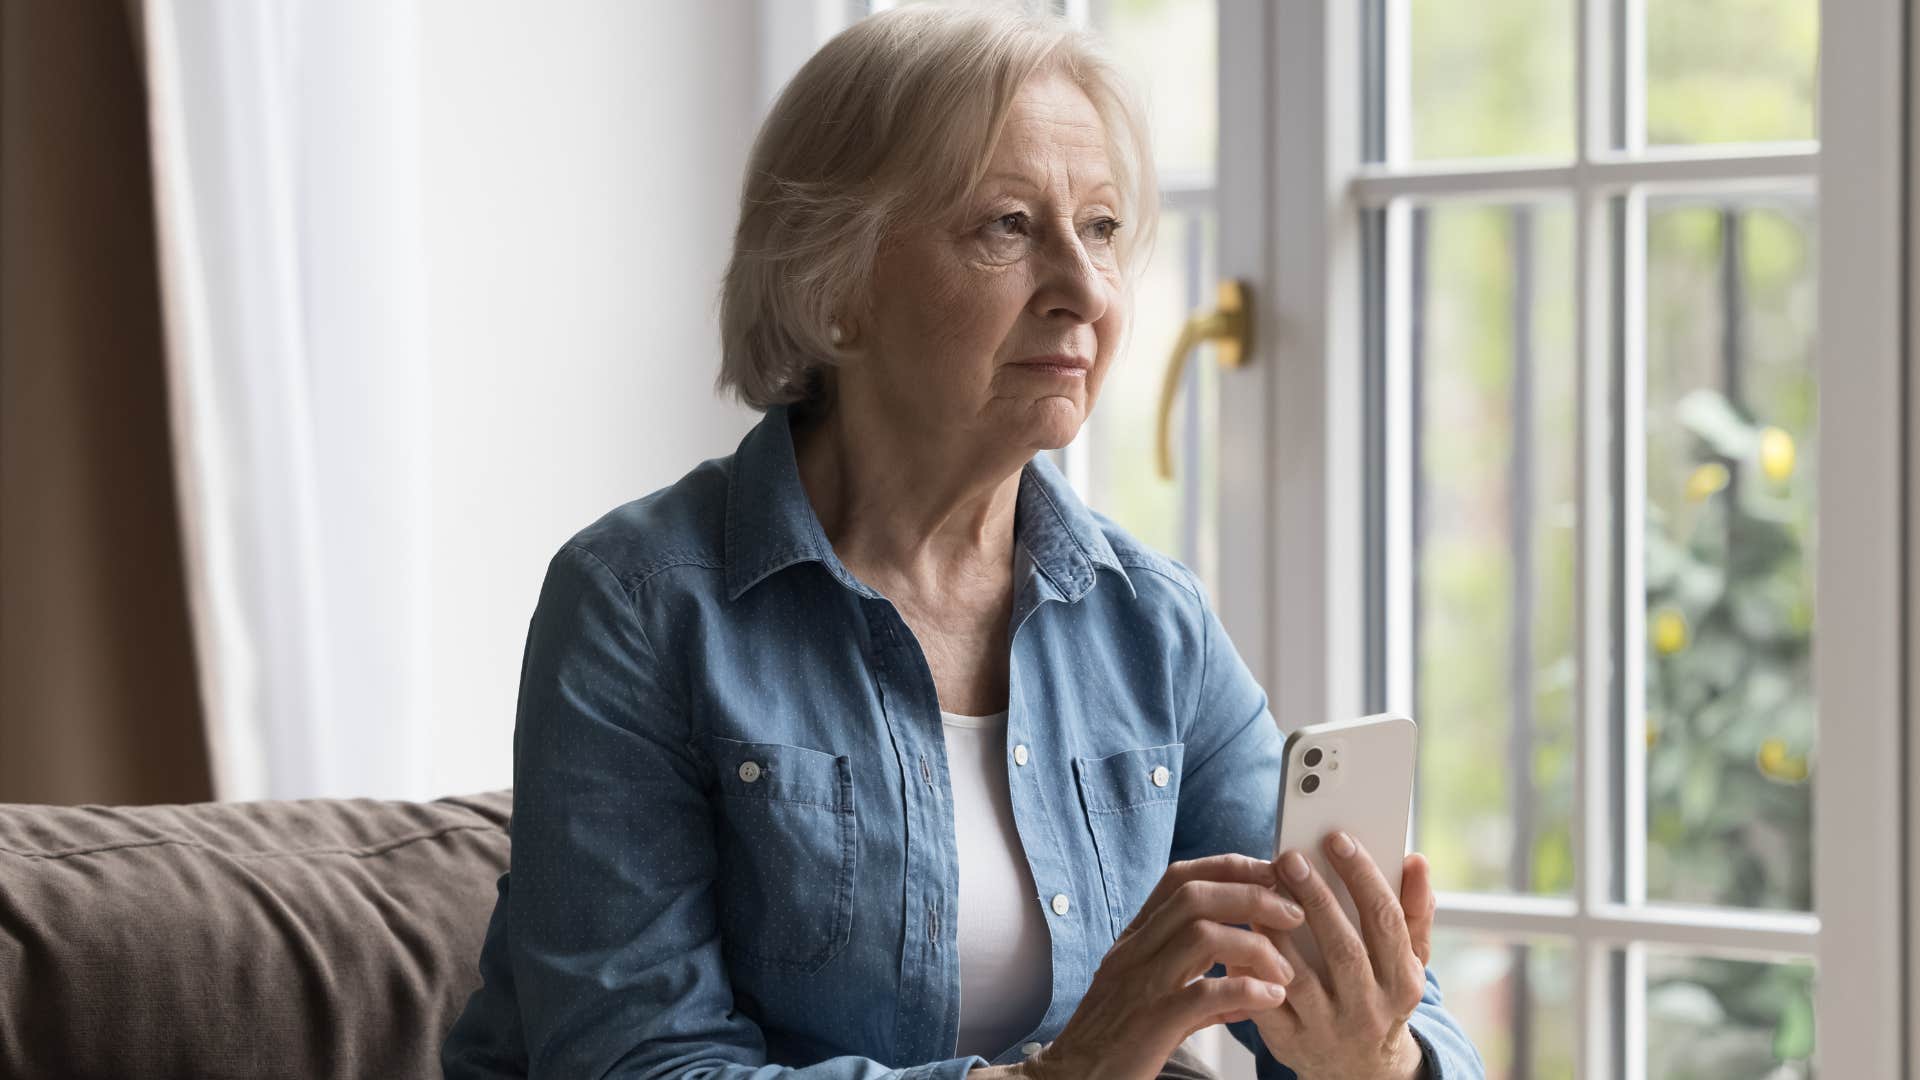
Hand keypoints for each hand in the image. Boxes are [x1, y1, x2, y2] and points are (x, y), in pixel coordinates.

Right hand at [1025, 853, 1306, 1079]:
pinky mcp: (1149, 1023)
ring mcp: (1140, 984)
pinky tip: (1270, 1000)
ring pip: (1201, 936)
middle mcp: (1134, 952)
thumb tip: (1251, 987)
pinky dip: (1244, 991)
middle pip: (1194, 896)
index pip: (1180, 879)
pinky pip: (1202, 994)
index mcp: (1135, 939)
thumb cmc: (1115, 1040)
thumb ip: (1199, 985)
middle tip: (1294, 914)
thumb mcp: (1153, 998)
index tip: (1271, 875)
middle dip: (1252, 895)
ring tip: (1285, 971)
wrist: (1073, 1079)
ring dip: (1255, 945)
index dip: (1230, 867)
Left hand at [1236, 836, 1436, 1079]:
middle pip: (1343, 947)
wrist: (1360, 1067)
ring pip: (1299, 976)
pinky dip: (1251, 968)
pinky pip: (1266, 1001)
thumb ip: (1413, 911)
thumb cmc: (1381, 994)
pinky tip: (1242, 934)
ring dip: (1278, 930)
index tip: (1337, 839)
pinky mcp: (1291, 1042)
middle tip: (1291, 857)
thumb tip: (1416, 860)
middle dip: (1316, 898)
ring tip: (1262, 890)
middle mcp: (1369, 1008)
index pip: (1385, 921)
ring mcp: (1329, 1029)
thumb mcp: (1408, 960)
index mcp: (1403, 981)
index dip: (1362, 877)